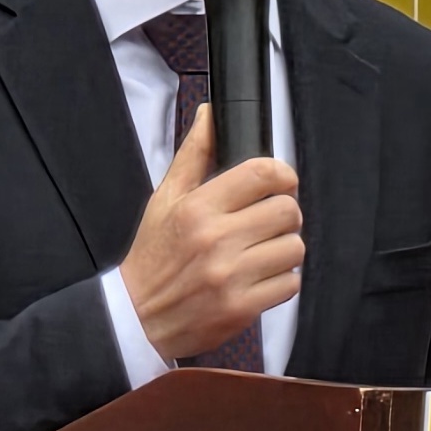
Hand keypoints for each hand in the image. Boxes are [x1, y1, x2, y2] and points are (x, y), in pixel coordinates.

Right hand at [118, 105, 302, 360]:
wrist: (136, 318)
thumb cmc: (153, 256)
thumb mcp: (164, 199)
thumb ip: (193, 155)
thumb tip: (210, 112)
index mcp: (198, 207)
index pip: (263, 173)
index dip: (283, 174)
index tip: (281, 183)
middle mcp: (216, 239)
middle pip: (287, 210)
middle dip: (285, 214)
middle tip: (269, 222)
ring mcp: (230, 276)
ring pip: (293, 248)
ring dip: (285, 249)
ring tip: (264, 252)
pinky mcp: (240, 308)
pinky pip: (289, 284)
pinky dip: (281, 281)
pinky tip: (260, 278)